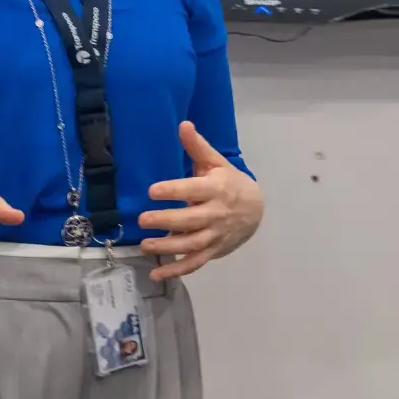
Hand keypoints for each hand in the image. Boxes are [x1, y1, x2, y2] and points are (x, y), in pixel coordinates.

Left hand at [139, 122, 262, 281]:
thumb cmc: (228, 182)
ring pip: (191, 244)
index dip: (173, 190)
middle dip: (166, 221)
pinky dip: (177, 270)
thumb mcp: (216, 162)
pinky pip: (195, 262)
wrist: (256, 209)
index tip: (152, 190)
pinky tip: (156, 273)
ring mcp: (215, 235)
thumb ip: (197, 147)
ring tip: (145, 245)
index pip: (193, 190)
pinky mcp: (213, 250)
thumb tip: (183, 124)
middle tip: (142, 220)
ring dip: (168, 248)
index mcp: (216, 189)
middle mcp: (216, 214)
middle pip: (190, 220)